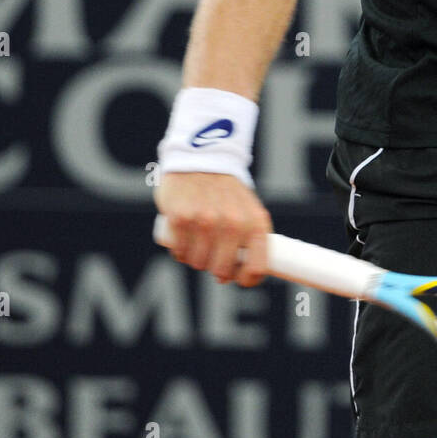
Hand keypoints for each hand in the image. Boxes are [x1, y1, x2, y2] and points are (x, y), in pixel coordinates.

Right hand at [155, 170, 271, 286]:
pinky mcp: (182, 219)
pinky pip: (179, 252)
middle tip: (212, 253)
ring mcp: (206, 222)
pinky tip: (183, 234)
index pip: (257, 268)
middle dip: (216, 268)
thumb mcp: (249, 210)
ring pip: (198, 264)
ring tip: (197, 238)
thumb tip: (240, 276)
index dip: (246, 279)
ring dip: (195, 258)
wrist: (202, 158)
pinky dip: (179, 249)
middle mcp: (233, 224)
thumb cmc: (227, 191)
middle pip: (223, 272)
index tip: (237, 277)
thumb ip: (250, 240)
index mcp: (255, 223)